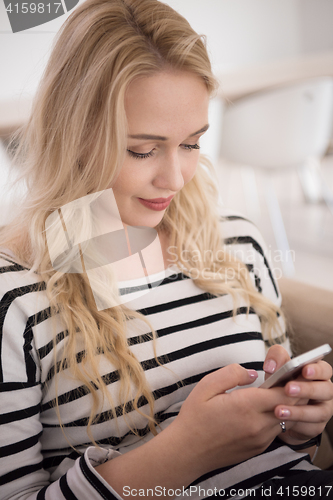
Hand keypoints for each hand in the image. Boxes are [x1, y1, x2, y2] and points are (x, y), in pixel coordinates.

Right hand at [172, 363, 295, 475]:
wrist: (187, 452)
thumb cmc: (194, 417)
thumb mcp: (206, 386)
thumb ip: (232, 374)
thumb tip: (253, 373)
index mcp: (246, 406)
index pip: (285, 393)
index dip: (290, 381)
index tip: (284, 372)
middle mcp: (258, 425)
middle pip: (291, 407)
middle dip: (291, 392)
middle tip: (282, 380)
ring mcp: (260, 439)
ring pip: (286, 419)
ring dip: (284, 406)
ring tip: (272, 394)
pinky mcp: (258, 448)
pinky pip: (275, 430)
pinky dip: (275, 419)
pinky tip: (261, 411)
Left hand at [263, 345, 332, 445]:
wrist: (279, 409)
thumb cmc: (282, 383)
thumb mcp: (278, 368)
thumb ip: (276, 358)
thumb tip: (271, 366)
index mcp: (318, 373)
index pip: (325, 369)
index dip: (316, 370)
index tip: (304, 370)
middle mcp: (325, 390)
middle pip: (326, 389)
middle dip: (307, 389)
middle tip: (288, 389)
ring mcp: (324, 409)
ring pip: (320, 411)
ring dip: (299, 411)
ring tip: (279, 410)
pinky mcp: (317, 425)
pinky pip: (311, 426)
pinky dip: (297, 423)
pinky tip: (283, 421)